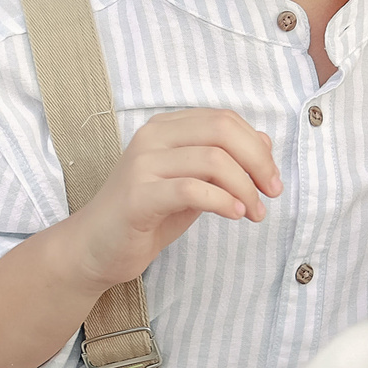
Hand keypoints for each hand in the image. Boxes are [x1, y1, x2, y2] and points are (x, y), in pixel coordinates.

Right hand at [55, 109, 280, 291]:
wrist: (95, 248)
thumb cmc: (146, 215)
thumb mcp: (191, 183)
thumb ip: (222, 161)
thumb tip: (265, 143)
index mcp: (165, 128)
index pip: (223, 119)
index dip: (257, 147)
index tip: (272, 179)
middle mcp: (152, 137)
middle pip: (222, 131)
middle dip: (257, 162)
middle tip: (272, 193)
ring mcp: (142, 164)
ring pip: (212, 159)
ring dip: (244, 188)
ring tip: (254, 213)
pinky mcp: (138, 195)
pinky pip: (192, 189)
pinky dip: (222, 201)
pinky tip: (235, 215)